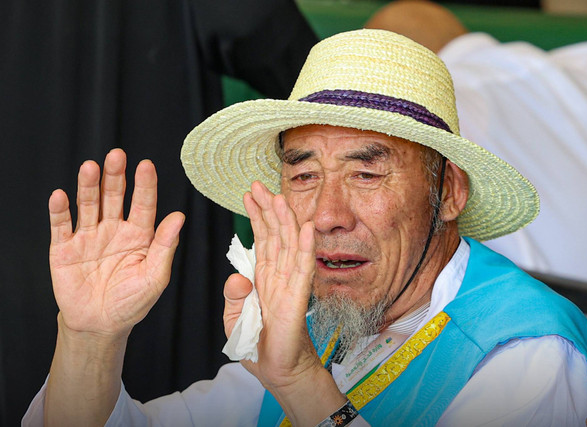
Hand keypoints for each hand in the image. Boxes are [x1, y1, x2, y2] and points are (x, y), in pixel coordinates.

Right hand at [49, 149, 183, 337]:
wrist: (101, 325)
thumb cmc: (132, 302)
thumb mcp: (155, 277)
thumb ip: (165, 246)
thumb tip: (179, 217)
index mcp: (139, 235)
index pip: (143, 204)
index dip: (145, 185)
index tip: (146, 166)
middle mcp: (114, 230)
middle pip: (114, 196)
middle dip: (115, 176)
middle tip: (117, 156)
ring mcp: (89, 236)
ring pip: (88, 205)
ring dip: (88, 186)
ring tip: (90, 167)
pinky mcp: (65, 248)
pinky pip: (61, 226)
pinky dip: (60, 211)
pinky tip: (61, 196)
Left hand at [223, 181, 345, 425]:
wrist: (278, 372)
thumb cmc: (259, 347)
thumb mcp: (234, 321)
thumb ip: (232, 297)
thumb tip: (237, 276)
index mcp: (264, 279)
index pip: (261, 240)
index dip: (256, 217)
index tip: (249, 195)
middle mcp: (279, 277)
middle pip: (275, 236)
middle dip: (268, 210)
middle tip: (259, 185)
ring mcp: (291, 285)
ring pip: (289, 245)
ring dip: (285, 220)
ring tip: (278, 197)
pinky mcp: (298, 299)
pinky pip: (303, 269)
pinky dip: (305, 247)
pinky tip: (306, 227)